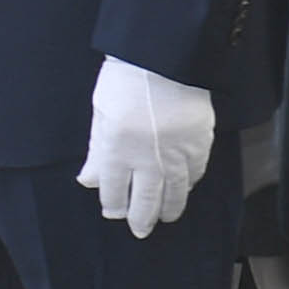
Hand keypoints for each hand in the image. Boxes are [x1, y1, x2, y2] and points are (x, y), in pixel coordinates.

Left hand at [76, 54, 215, 240]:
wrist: (166, 58)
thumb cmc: (126, 80)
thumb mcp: (101, 113)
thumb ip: (97, 151)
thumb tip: (89, 180)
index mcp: (118, 151)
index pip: (114, 191)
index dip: (114, 205)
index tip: (114, 212)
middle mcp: (148, 159)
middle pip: (146, 200)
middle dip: (141, 218)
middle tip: (140, 230)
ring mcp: (177, 154)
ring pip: (174, 193)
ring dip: (169, 208)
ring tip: (165, 217)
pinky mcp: (199, 145)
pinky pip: (195, 174)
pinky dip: (188, 185)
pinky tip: (184, 189)